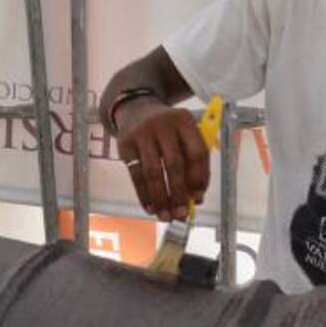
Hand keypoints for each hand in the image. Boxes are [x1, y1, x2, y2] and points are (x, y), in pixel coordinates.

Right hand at [115, 98, 211, 220]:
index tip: (197, 199)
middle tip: (181, 215)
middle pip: (174, 164)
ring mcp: (143, 133)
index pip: (197, 153)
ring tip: (165, 216)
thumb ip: (192, 162)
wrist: (137, 110)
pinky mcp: (125, 143)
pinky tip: (150, 207)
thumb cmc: (168, 130)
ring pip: (152, 172)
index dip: (199, 178)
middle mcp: (164, 125)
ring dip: (160, 198)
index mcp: (185, 122)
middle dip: (179, 194)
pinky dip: (143, 195)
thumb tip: (194, 198)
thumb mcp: (183, 134)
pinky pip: (135, 174)